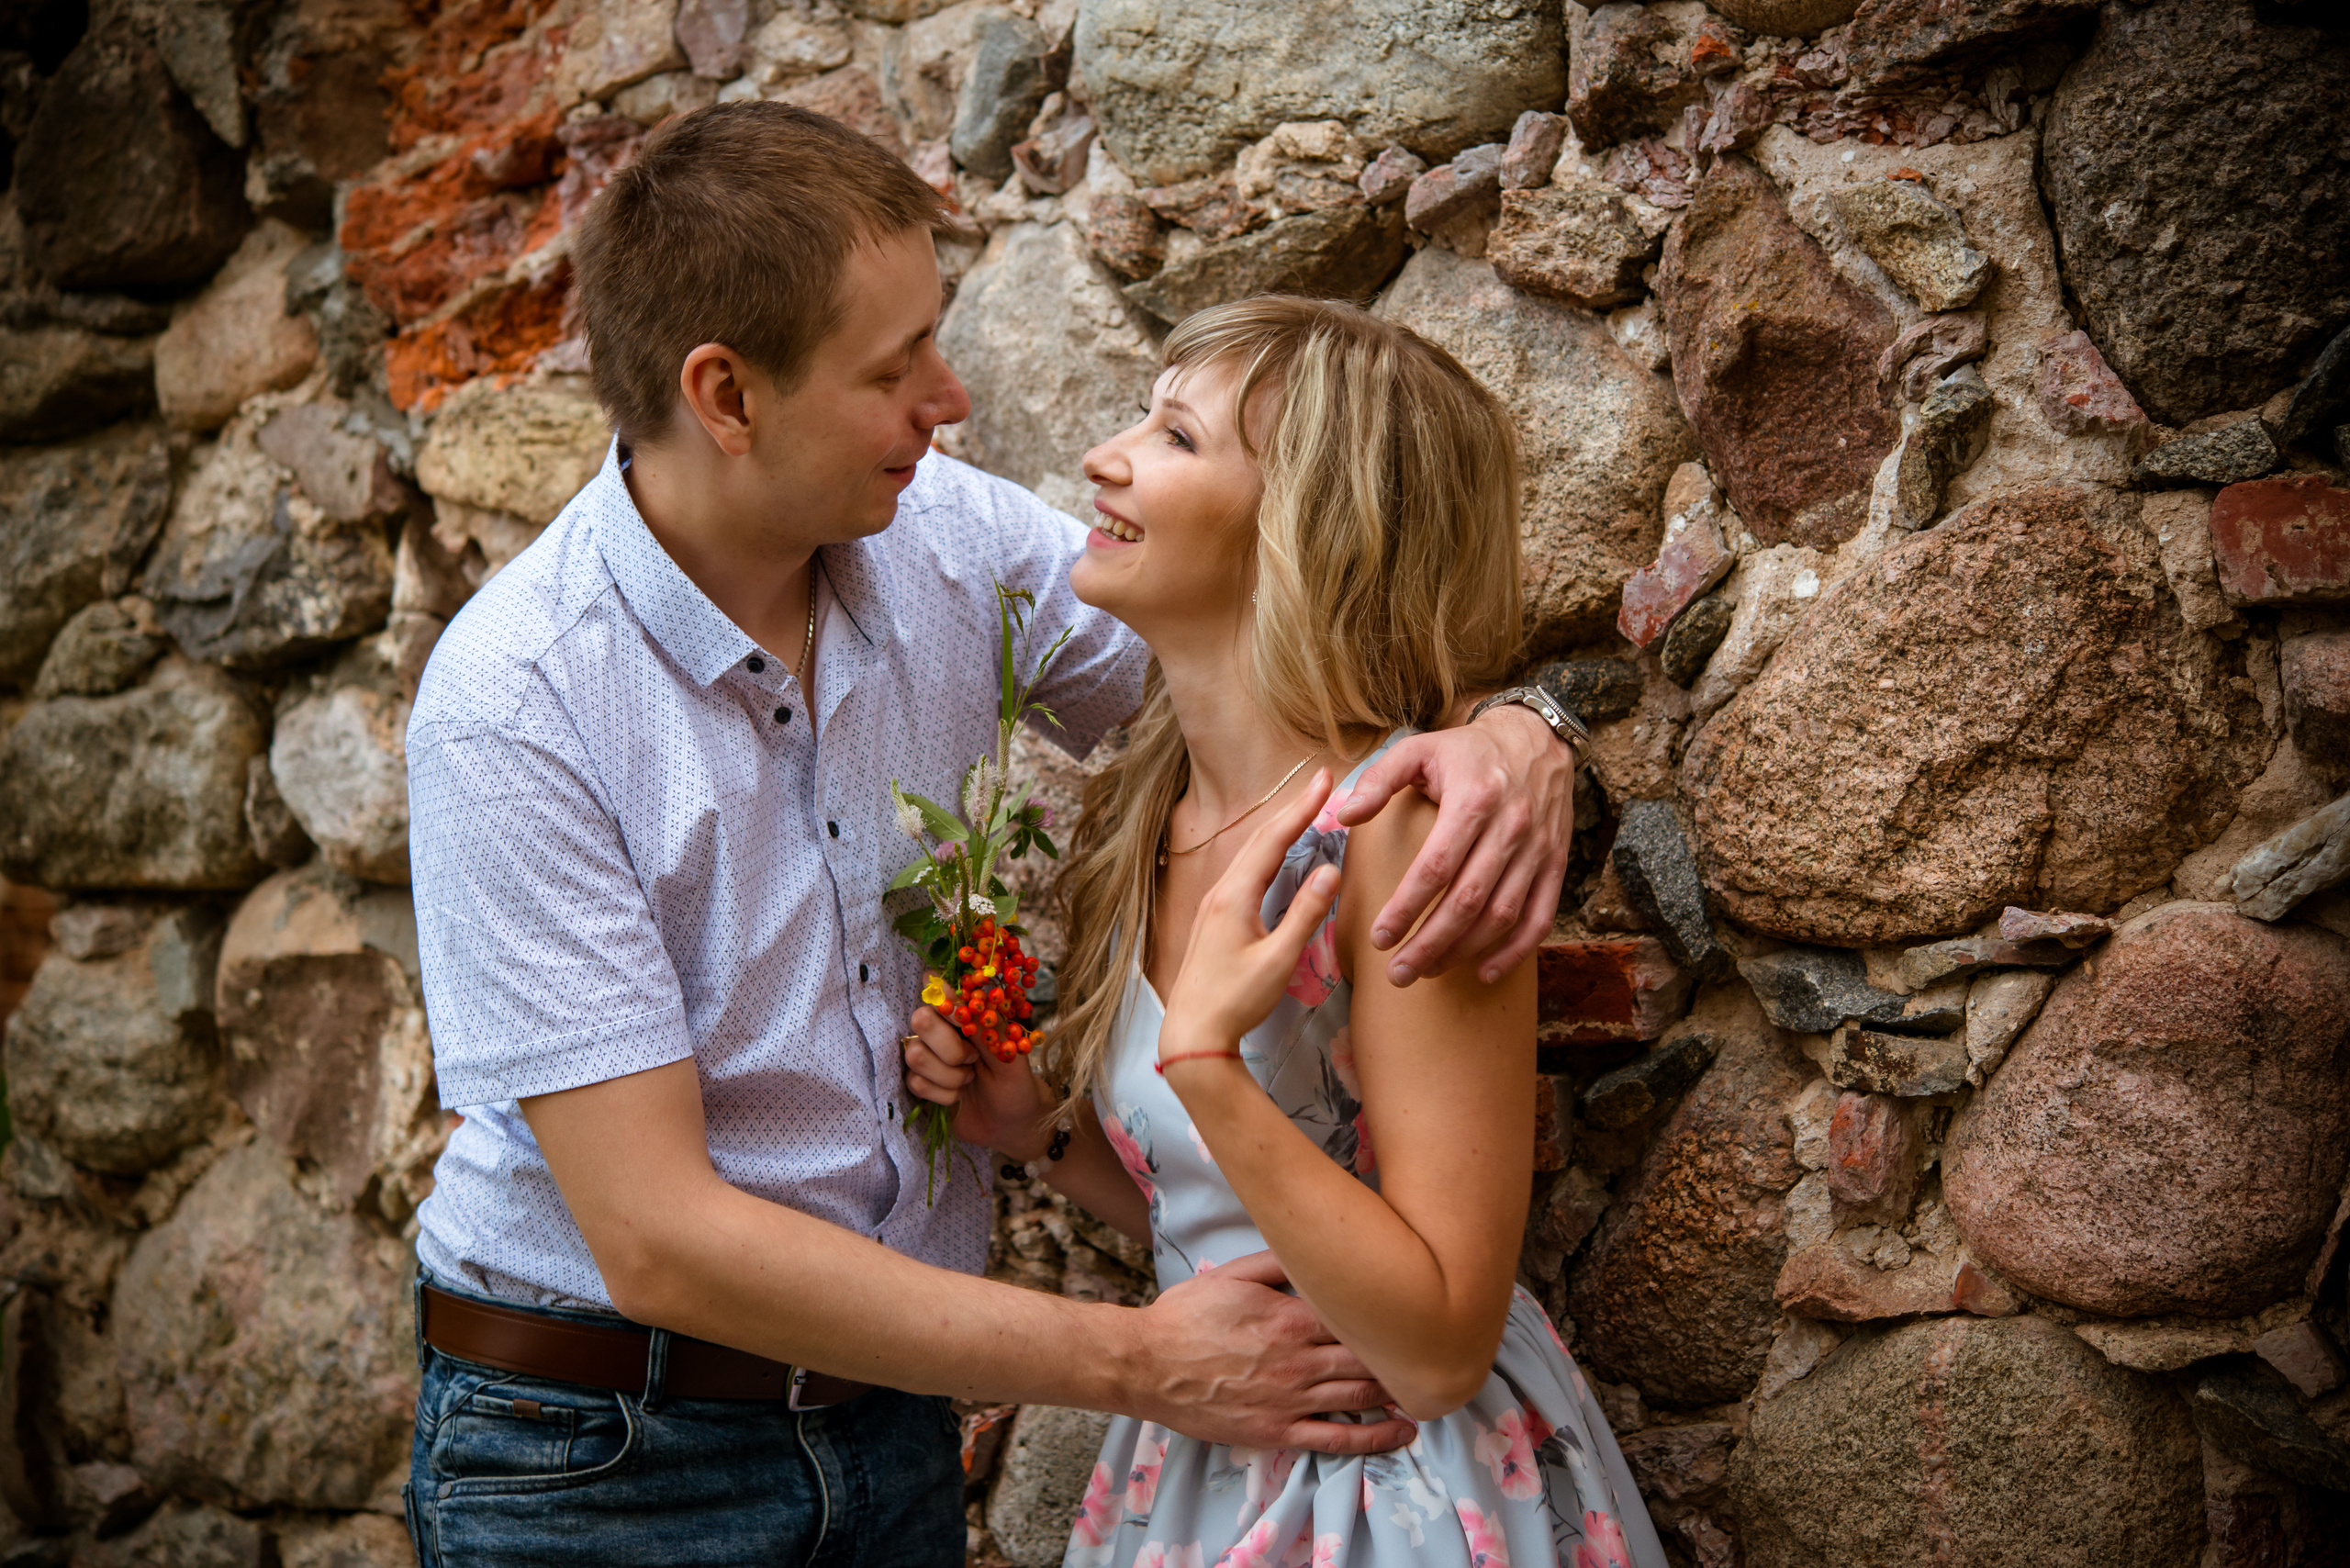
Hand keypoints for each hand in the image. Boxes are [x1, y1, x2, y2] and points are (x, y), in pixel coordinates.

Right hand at [902, 1005, 1053, 1159]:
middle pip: (920, 1019)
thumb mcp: (1010, 1050)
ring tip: (969, 1079)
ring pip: (915, 1054)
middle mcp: (940, 1029)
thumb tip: (956, 992)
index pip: (937, 987)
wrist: (1011, 1124)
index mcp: (964, 1012)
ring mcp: (926, 1056)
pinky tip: (958, 1096)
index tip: (964, 1022)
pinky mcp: (918, 1082)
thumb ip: (984, 1021)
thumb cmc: (1015, 1082)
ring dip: (949, 1074)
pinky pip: (915, 1082)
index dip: (944, 999)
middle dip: (951, 1047)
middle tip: (973, 1059)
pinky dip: (942, 1094)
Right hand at [1127, 1252, 1413, 1452]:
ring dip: (1398, 1390)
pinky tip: (1402, 1432)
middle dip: (1403, 1351)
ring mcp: (1290, 1401)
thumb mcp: (1232, 1274)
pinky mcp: (1278, 1432)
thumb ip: (1280, 1261)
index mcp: (1291, 1318)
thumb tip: (1318, 1246)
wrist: (1146, 1364)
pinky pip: (1336, 1439)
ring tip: (1426, 1382)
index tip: (1416, 1303)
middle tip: (1431, 1344)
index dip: (1391, 1311)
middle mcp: (1299, 1361)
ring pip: (1361, 1396)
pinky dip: (1375, 1438)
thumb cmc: (1187, 1316)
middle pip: (1369, 1357)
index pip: (1359, 1314)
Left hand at [1160, 770, 1341, 1061]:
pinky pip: (1243, 873)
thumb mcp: (1279, 960)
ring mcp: (1212, 906)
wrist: (1192, 1034)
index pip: (1274, 840)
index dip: (1302, 808)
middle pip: (1259, 840)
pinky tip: (1275, 857)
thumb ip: (1305, 914)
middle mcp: (1220, 893)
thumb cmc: (1236, 1001)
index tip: (1323, 779)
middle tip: (1319, 783)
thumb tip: (1331, 871)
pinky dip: (1265, 854)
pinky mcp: (1213, 920)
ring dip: (1278, 830)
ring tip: (1304, 811)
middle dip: (1291, 810)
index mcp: (1235, 896)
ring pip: (1249, 855)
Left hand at [1335, 705, 1573, 987]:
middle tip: (1398, 973)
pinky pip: (1539, 917)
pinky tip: (1485, 972)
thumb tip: (1343, 816)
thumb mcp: (1419, 749)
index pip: (1436, 867)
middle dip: (1430, 943)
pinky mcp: (1555, 864)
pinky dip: (1515, 952)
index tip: (1379, 937)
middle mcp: (1510, 828)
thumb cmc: (1469, 751)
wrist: (1538, 738)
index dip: (1407, 907)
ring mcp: (1537, 850)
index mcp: (1473, 800)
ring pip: (1501, 915)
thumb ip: (1378, 780)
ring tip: (1427, 972)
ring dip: (1463, 951)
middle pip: (1467, 901)